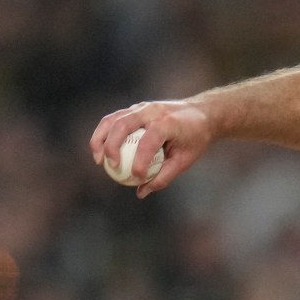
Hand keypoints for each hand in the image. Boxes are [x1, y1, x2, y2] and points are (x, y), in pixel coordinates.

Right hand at [88, 98, 217, 199]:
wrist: (201, 113)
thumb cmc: (195, 138)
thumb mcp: (185, 160)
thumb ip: (164, 176)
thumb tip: (141, 192)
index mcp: (167, 123)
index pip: (148, 142)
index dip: (140, 161)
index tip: (136, 177)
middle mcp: (152, 111)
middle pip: (123, 124)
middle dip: (112, 146)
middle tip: (111, 167)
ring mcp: (141, 107)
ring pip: (113, 119)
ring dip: (100, 139)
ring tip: (98, 160)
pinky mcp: (135, 109)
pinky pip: (113, 120)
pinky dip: (104, 134)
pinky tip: (101, 151)